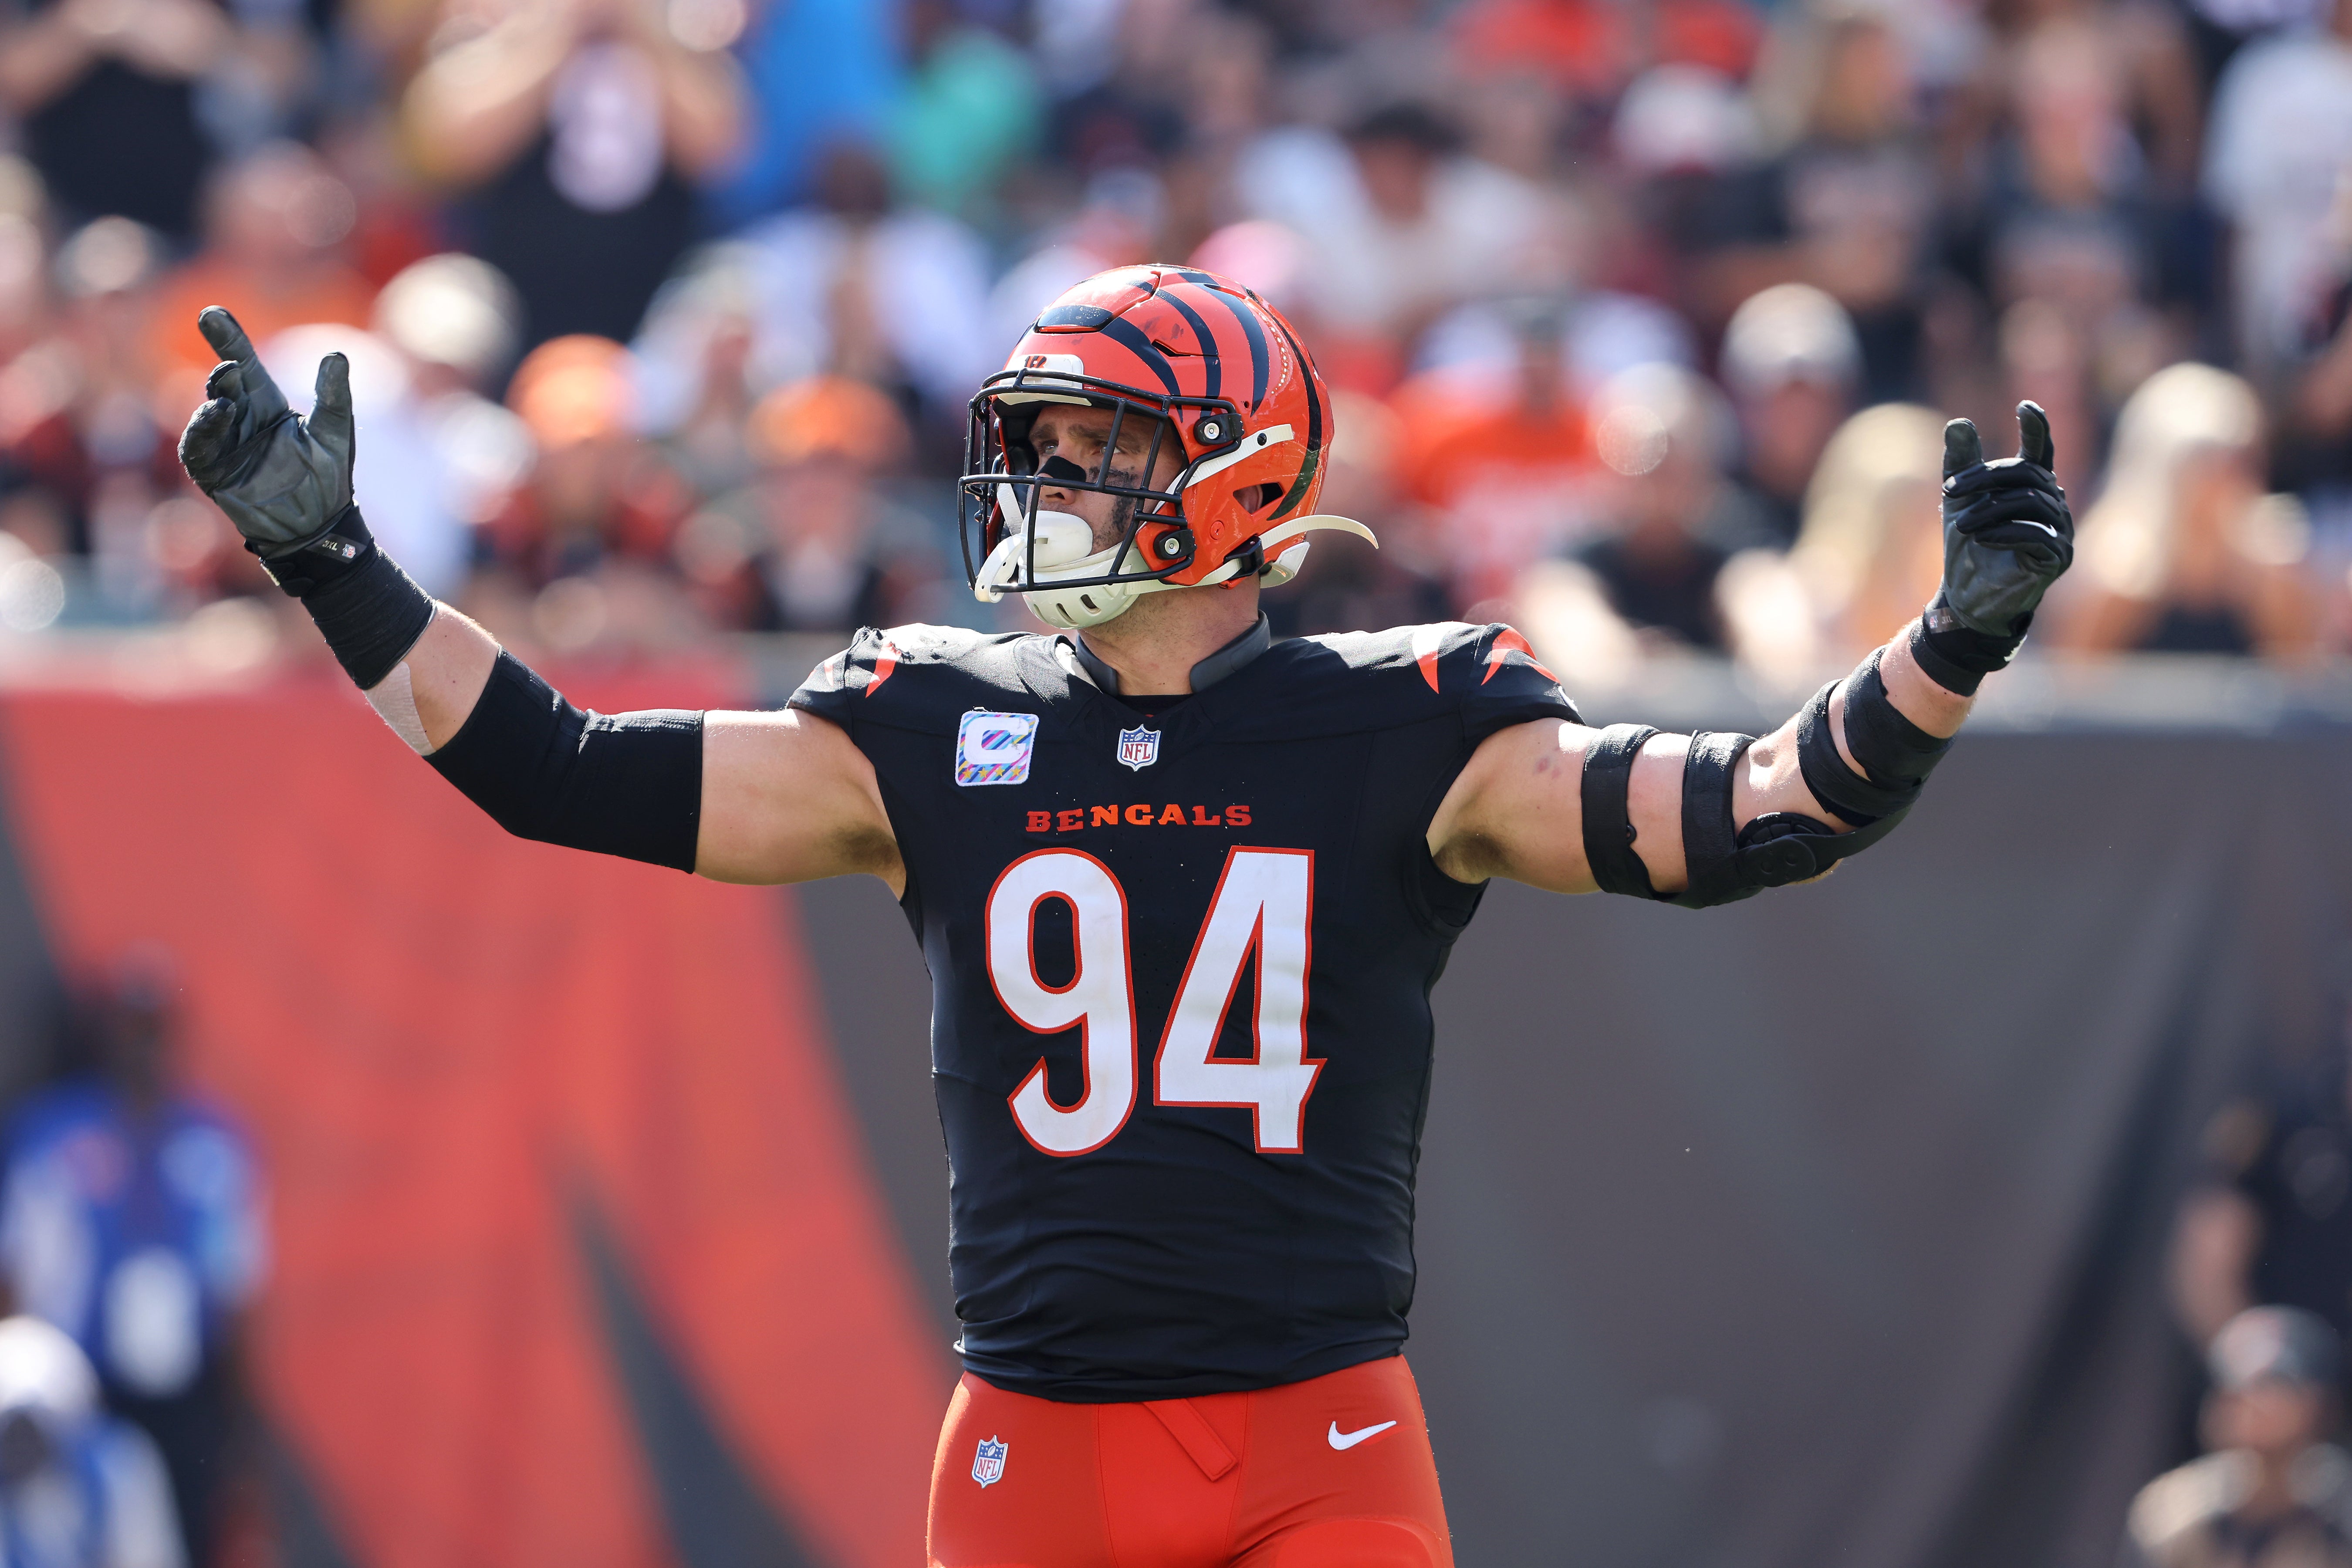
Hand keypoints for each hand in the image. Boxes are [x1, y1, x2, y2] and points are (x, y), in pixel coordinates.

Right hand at [177, 307, 352, 555]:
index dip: (227, 338)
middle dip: (223, 369)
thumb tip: (337, 354)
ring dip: (214, 400)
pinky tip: (217, 416)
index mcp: (267, 405)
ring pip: (207, 414)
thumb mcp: (336, 432)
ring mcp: (224, 445)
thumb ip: (335, 395)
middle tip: (232, 362)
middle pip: (223, 384)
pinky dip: (203, 431)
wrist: (321, 525)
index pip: (244, 364)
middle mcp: (241, 419)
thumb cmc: (329, 478)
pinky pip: (198, 448)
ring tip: (226, 392)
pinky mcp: (213, 472)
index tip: (212, 312)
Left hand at [1938, 401, 2072, 637]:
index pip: (2041, 450)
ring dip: (1990, 510)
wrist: (1967, 596)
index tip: (2025, 406)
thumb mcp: (1959, 501)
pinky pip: (2036, 535)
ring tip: (1962, 525)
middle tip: (1948, 490)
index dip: (2036, 428)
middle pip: (2027, 473)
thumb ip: (1960, 463)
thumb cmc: (1968, 546)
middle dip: (1984, 478)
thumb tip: (1958, 423)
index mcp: (2033, 486)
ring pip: (2031, 502)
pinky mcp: (2058, 557)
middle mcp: (2053, 503)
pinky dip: (2005, 533)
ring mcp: (2061, 531)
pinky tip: (1982, 540)